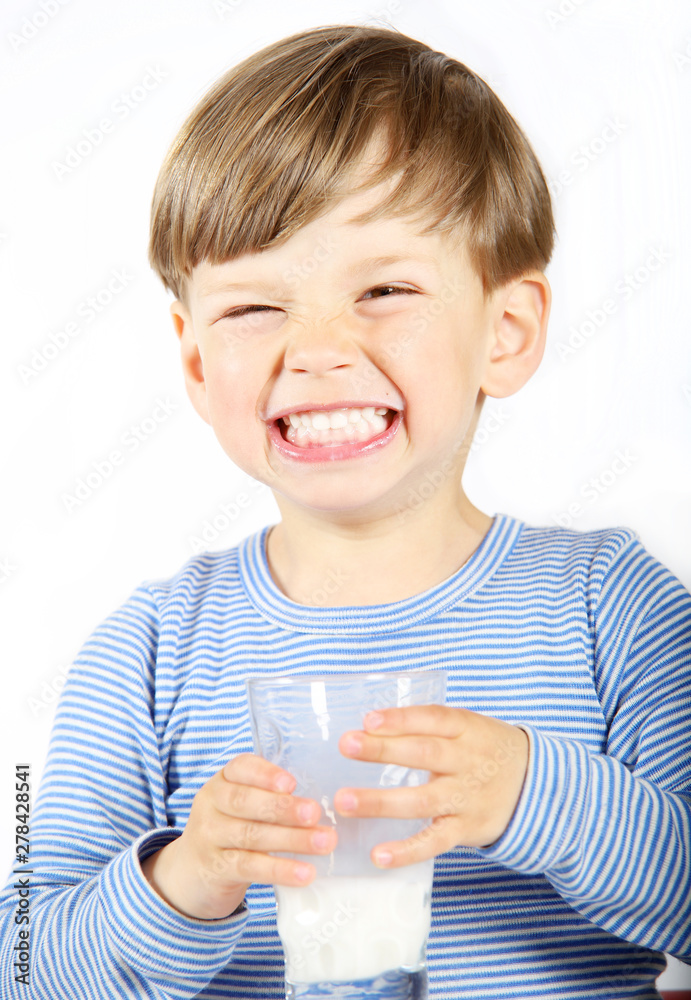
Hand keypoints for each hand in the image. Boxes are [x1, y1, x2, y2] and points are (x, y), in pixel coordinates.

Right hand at [140, 753, 336, 919]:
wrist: (192, 873)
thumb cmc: (233, 830)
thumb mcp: (243, 806)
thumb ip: (271, 797)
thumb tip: (324, 801)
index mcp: (222, 781)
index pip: (240, 768)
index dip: (266, 774)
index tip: (291, 783)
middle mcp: (211, 804)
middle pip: (245, 802)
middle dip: (283, 808)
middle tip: (315, 813)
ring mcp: (209, 837)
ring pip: (251, 835)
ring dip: (291, 839)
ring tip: (324, 843)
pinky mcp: (215, 869)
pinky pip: (250, 867)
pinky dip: (280, 869)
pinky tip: (304, 873)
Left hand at [333, 705, 528, 867]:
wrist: (539, 787)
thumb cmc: (488, 750)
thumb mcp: (469, 727)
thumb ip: (428, 726)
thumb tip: (370, 726)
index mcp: (467, 729)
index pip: (432, 719)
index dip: (401, 719)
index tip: (368, 720)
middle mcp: (467, 762)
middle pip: (423, 754)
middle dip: (383, 750)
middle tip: (346, 745)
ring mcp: (466, 797)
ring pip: (422, 800)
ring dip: (381, 802)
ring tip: (345, 801)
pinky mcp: (465, 829)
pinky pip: (434, 842)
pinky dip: (407, 851)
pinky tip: (379, 855)